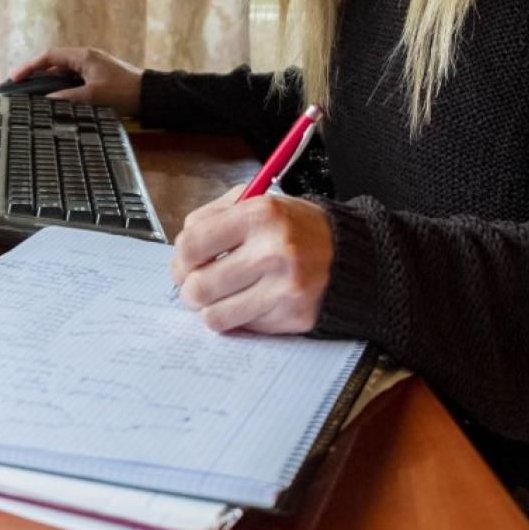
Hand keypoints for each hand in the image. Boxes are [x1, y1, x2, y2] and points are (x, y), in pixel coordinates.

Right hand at [7, 46, 142, 117]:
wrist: (150, 96)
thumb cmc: (123, 92)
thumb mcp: (93, 96)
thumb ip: (67, 98)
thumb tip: (45, 101)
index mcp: (83, 56)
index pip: (49, 57)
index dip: (30, 67)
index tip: (15, 79)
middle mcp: (85, 58)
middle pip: (53, 64)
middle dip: (35, 75)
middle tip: (20, 88)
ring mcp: (92, 68)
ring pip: (63, 74)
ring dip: (48, 83)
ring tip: (32, 96)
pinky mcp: (97, 78)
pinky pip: (73, 81)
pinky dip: (61, 89)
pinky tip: (55, 101)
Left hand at [170, 187, 333, 334]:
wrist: (348, 253)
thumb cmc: (295, 227)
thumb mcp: (257, 201)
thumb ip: (213, 217)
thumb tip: (181, 250)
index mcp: (260, 215)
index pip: (192, 245)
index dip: (180, 259)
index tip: (185, 263)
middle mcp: (274, 251)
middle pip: (198, 286)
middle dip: (189, 290)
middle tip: (196, 286)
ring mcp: (286, 288)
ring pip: (215, 316)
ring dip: (210, 309)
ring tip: (220, 297)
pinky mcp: (294, 316)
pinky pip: (244, 327)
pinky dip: (240, 317)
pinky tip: (251, 301)